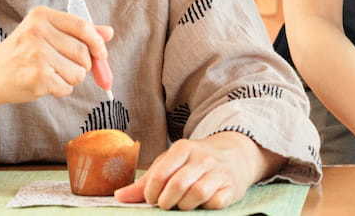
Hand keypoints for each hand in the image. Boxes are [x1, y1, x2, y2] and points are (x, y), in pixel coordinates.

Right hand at [0, 6, 112, 116]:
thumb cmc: (21, 54)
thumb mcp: (45, 34)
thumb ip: (77, 32)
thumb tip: (108, 32)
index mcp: (41, 16)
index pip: (82, 26)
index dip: (97, 42)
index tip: (101, 54)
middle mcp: (38, 32)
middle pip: (83, 52)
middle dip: (83, 65)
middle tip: (66, 67)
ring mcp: (37, 55)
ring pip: (78, 72)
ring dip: (71, 79)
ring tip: (51, 74)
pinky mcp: (37, 77)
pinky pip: (66, 87)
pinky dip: (61, 89)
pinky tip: (45, 83)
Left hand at [115, 133, 266, 209]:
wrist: (235, 155)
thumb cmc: (194, 163)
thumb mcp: (170, 165)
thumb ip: (145, 182)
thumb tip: (119, 197)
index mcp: (183, 149)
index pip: (160, 174)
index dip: (151, 193)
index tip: (152, 198)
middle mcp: (202, 158)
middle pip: (177, 185)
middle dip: (166, 201)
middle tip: (165, 204)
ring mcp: (219, 172)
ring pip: (197, 194)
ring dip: (185, 205)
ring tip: (183, 204)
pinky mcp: (231, 187)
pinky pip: (216, 202)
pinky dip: (206, 206)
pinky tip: (203, 203)